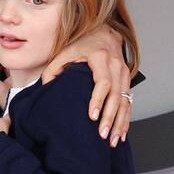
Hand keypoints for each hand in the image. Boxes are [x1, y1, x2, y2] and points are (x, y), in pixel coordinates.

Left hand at [42, 27, 130, 145]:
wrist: (104, 32)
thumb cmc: (83, 42)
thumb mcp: (65, 50)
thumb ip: (54, 68)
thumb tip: (45, 85)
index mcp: (100, 58)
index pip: (102, 82)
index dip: (98, 100)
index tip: (92, 116)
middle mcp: (116, 66)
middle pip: (116, 96)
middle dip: (110, 117)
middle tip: (102, 134)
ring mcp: (124, 74)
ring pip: (125, 102)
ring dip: (119, 123)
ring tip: (112, 140)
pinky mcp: (127, 82)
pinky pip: (128, 103)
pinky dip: (125, 119)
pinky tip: (121, 133)